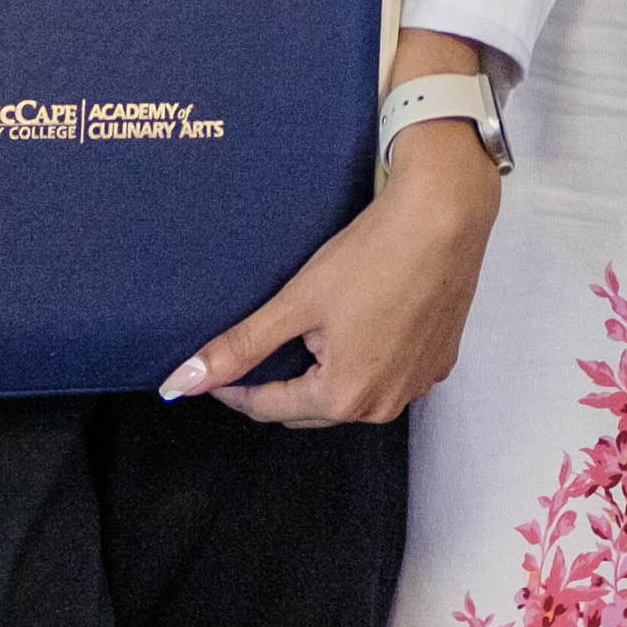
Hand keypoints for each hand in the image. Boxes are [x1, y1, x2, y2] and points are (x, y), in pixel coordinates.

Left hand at [164, 124, 502, 427]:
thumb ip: (239, 347)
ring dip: (323, 374)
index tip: (213, 365)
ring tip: (309, 329)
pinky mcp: (438, 362)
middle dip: (280, 382)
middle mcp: (385, 405)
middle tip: (260, 341)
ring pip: (350, 394)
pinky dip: (364, 360)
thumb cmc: (372, 255)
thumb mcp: (296, 302)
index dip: (234, 387)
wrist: (445, 218)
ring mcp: (417, 385)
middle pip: (310, 407)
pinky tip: (357, 322)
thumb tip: (181, 383)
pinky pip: (386, 375)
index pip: (269, 408)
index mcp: (344, 397)